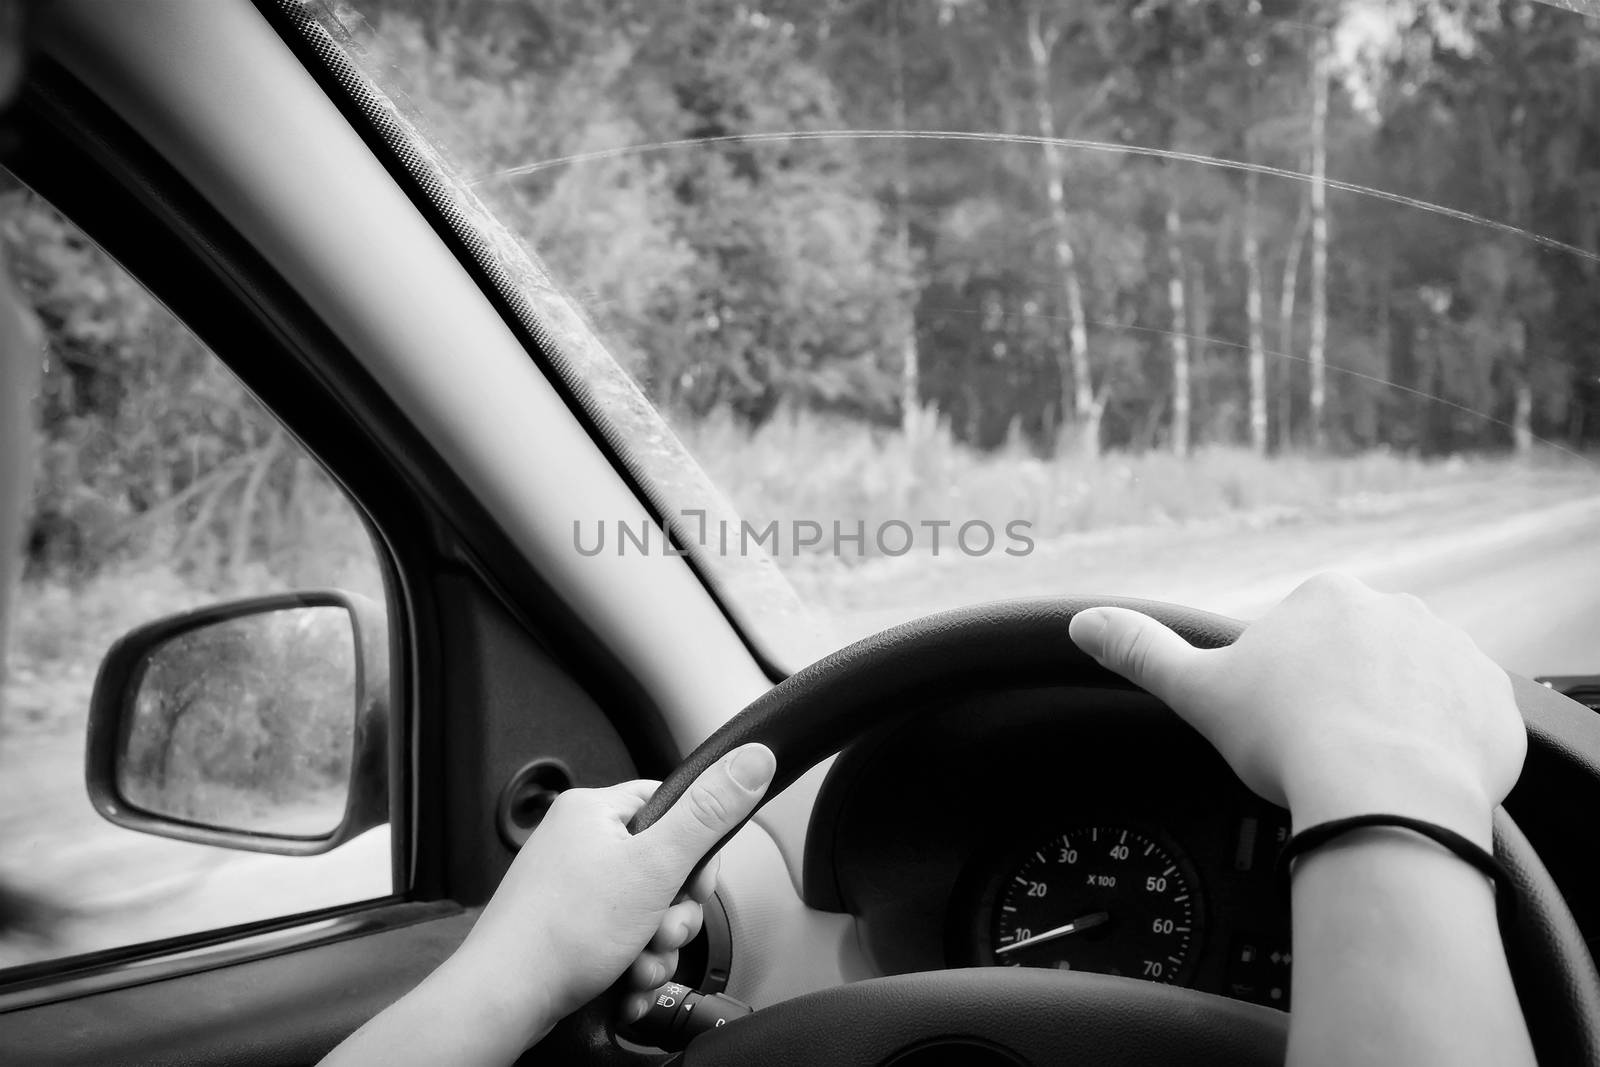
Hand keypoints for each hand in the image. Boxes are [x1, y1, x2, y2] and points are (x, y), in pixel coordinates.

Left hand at [445, 742, 776, 1050]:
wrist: (503, 1002)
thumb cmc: (559, 934)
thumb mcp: (654, 866)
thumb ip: (708, 814)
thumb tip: (752, 758)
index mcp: (595, 810)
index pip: (673, 807)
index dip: (696, 851)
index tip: (695, 883)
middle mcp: (580, 843)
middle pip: (665, 867)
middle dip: (675, 913)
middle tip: (659, 929)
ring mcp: (573, 887)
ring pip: (648, 911)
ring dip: (657, 947)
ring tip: (637, 962)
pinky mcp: (570, 927)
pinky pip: (623, 938)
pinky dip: (633, 964)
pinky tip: (625, 980)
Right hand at [1068, 573, 1524, 847]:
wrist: (1385, 793)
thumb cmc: (1289, 738)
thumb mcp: (1198, 692)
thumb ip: (1141, 651)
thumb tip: (1082, 623)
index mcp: (1326, 597)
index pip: (1304, 634)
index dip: (1288, 684)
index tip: (1284, 725)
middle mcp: (1398, 609)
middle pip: (1362, 656)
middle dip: (1346, 696)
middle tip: (1323, 753)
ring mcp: (1455, 653)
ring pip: (1416, 686)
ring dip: (1397, 718)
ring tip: (1369, 772)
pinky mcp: (1497, 703)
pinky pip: (1467, 720)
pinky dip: (1444, 746)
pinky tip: (1413, 779)